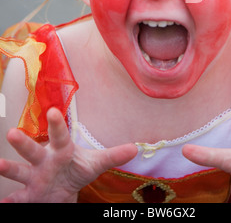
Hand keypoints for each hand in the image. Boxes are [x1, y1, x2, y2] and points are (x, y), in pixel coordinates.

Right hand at [0, 107, 136, 202]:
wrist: (62, 190)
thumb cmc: (76, 170)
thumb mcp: (95, 164)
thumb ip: (113, 156)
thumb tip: (135, 148)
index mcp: (61, 149)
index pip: (59, 134)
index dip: (56, 123)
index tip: (52, 110)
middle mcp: (44, 160)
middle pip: (33, 150)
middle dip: (23, 143)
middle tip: (12, 133)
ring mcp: (34, 176)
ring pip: (20, 170)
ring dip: (9, 168)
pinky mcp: (28, 194)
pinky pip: (18, 198)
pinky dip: (10, 200)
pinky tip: (2, 201)